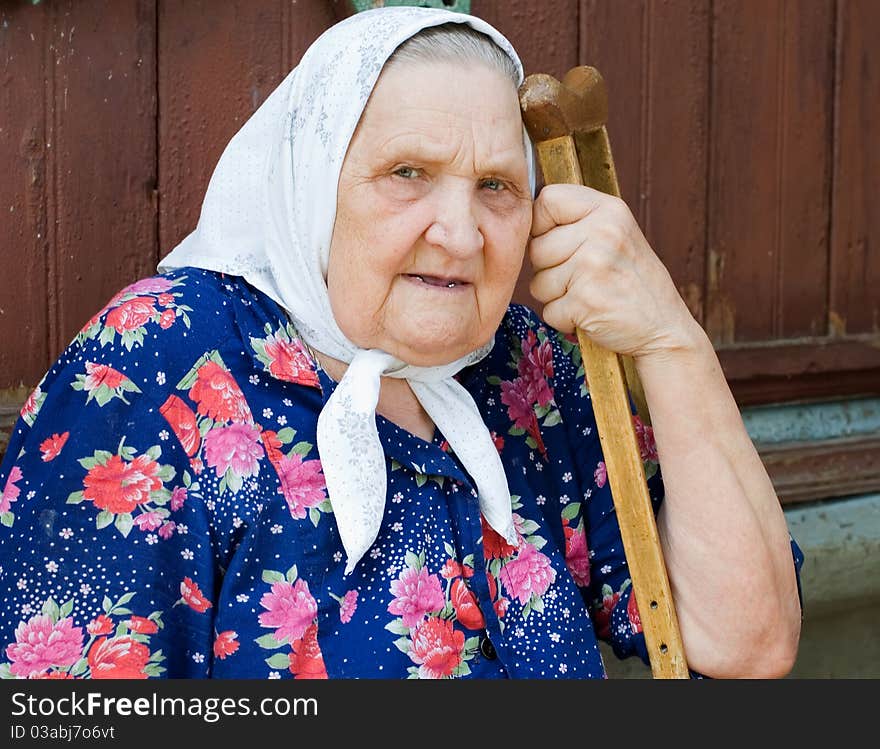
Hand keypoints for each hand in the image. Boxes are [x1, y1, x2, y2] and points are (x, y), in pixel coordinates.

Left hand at [528, 184, 699, 359]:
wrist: (664, 328)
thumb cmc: (632, 282)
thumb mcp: (616, 235)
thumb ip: (577, 221)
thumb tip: (524, 217)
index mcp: (609, 209)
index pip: (547, 199)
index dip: (542, 225)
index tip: (560, 242)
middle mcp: (602, 232)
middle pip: (536, 247)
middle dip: (549, 269)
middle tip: (582, 278)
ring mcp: (593, 266)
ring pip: (538, 282)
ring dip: (556, 297)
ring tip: (588, 295)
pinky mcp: (584, 301)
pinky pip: (548, 310)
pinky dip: (564, 319)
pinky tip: (590, 313)